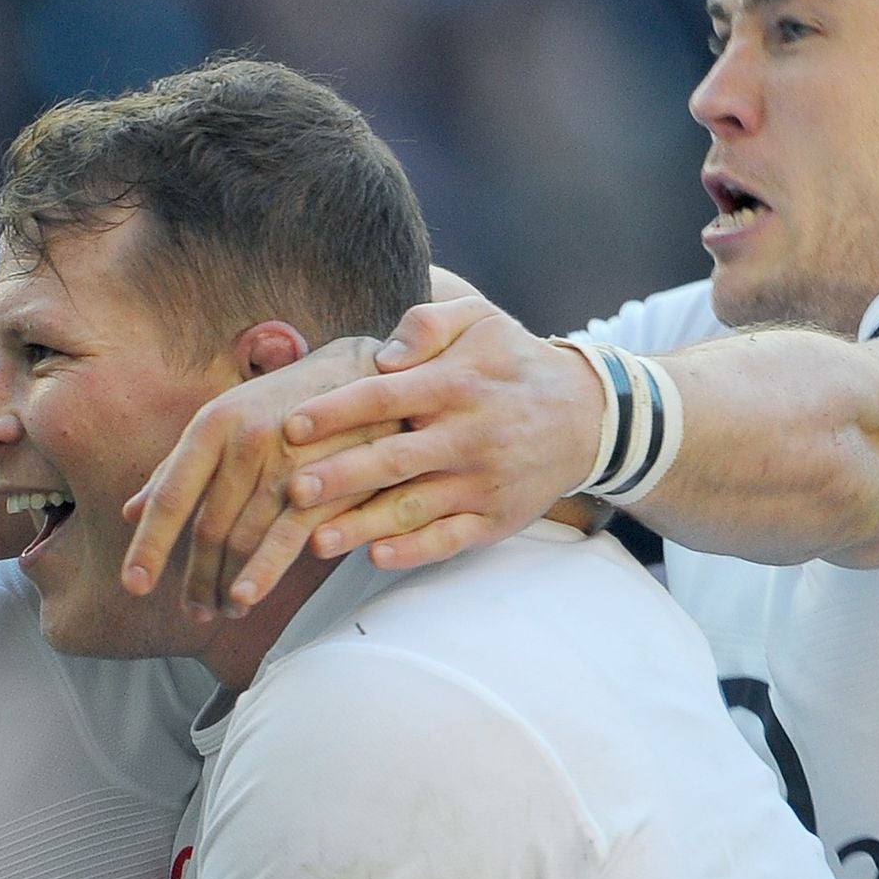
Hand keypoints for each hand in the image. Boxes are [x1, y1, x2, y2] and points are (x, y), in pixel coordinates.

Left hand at [118, 331, 394, 617]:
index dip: (150, 545)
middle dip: (196, 578)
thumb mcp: (227, 421)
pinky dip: (262, 575)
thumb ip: (178, 467)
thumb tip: (131, 512)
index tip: (134, 585)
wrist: (365, 376)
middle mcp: (245, 440)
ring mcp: (288, 461)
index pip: (171, 496)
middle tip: (192, 609)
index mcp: (212, 423)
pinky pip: (287, 540)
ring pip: (244, 540)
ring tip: (222, 609)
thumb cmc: (285, 402)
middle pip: (208, 528)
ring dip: (228, 584)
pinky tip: (247, 598)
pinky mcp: (327, 480)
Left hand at [231, 296, 608, 589]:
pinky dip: (415, 551)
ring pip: (415, 507)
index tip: (292, 424)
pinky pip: (451, 539)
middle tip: (293, 490)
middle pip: (395, 459)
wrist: (585, 415)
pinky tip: (377, 558)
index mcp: (455, 385)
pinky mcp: (495, 518)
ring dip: (364, 526)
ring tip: (315, 542)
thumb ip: (427, 324)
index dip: (338, 411)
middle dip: (342, 476)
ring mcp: (481, 482)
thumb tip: (382, 356)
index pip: (386, 397)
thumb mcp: (480, 319)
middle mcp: (467, 436)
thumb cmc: (512, 362)